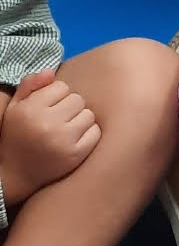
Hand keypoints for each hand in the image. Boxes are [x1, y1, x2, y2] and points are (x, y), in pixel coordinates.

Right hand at [0, 68, 99, 206]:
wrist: (16, 173)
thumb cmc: (17, 135)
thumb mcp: (15, 107)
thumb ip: (30, 85)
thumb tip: (51, 72)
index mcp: (29, 110)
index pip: (61, 86)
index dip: (56, 95)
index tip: (49, 107)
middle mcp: (46, 124)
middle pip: (77, 99)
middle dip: (70, 107)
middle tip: (59, 119)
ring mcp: (63, 140)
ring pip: (89, 114)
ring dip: (81, 119)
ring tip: (66, 129)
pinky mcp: (76, 155)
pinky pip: (96, 132)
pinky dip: (89, 134)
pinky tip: (75, 140)